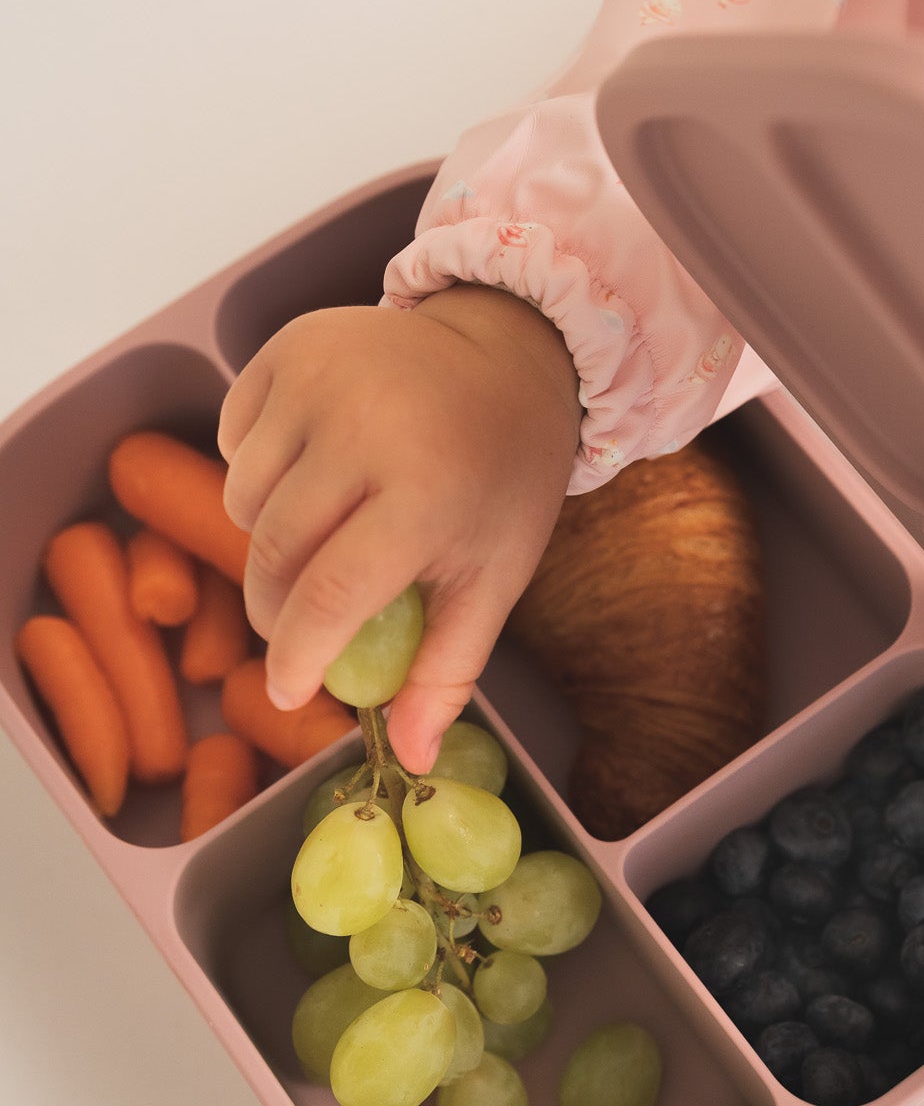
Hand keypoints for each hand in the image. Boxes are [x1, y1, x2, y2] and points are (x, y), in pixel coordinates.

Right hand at [217, 286, 580, 773]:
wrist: (507, 354)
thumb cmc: (501, 479)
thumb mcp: (495, 576)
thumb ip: (447, 668)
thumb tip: (410, 759)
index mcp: (427, 494)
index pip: (331, 594)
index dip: (298, 654)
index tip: (288, 691)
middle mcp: (367, 429)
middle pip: (275, 551)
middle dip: (275, 605)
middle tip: (299, 625)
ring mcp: (321, 379)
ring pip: (242, 498)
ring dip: (268, 533)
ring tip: (326, 527)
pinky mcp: (288, 346)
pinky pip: (234, 438)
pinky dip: (259, 468)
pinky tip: (315, 466)